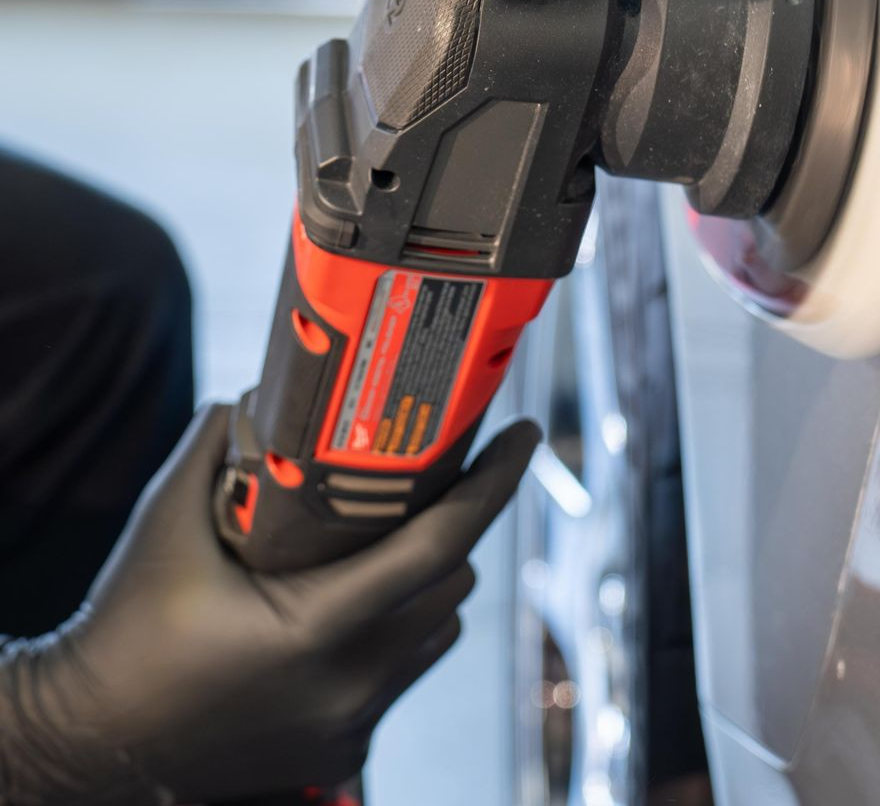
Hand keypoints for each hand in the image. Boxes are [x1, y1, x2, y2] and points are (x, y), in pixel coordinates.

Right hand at [0, 404, 538, 802]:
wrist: (84, 746)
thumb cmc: (123, 632)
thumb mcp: (164, 525)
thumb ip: (217, 447)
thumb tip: (264, 394)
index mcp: (314, 628)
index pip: (440, 543)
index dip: (494, 482)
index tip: (526, 432)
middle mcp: (348, 685)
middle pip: (452, 584)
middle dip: (457, 526)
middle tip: (439, 479)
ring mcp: (349, 726)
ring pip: (438, 631)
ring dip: (434, 581)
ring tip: (397, 539)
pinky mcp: (343, 753)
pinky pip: (407, 674)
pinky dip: (403, 633)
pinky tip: (363, 606)